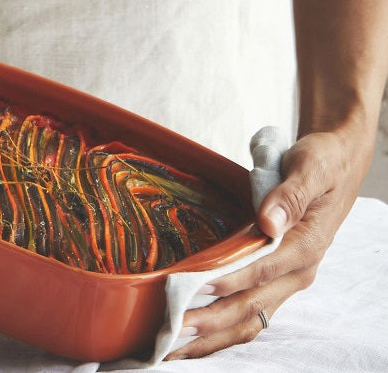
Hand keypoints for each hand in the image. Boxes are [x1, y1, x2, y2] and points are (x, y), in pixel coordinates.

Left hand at [166, 126, 370, 359]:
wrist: (337, 165)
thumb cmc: (321, 163)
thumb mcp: (310, 168)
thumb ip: (290, 195)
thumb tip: (268, 222)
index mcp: (306, 245)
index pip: (265, 270)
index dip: (231, 280)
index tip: (197, 287)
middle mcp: (297, 271)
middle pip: (253, 306)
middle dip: (212, 322)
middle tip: (173, 329)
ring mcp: (286, 280)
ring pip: (250, 319)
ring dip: (212, 336)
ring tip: (174, 346)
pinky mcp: (274, 281)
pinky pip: (250, 314)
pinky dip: (222, 330)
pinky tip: (194, 338)